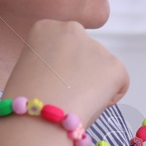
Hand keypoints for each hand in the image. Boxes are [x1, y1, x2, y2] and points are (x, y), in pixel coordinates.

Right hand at [14, 18, 128, 116]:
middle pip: (85, 54)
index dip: (60, 69)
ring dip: (93, 85)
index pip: (64, 45)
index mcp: (47, 28)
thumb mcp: (29, 68)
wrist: (36, 117)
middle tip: (65, 96)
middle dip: (80, 73)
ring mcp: (96, 46)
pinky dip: (109, 98)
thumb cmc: (25, 101)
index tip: (50, 82)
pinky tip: (88, 105)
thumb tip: (69, 74)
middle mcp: (73, 29)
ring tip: (73, 103)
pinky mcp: (115, 65)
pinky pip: (120, 83)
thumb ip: (51, 62)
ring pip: (101, 69)